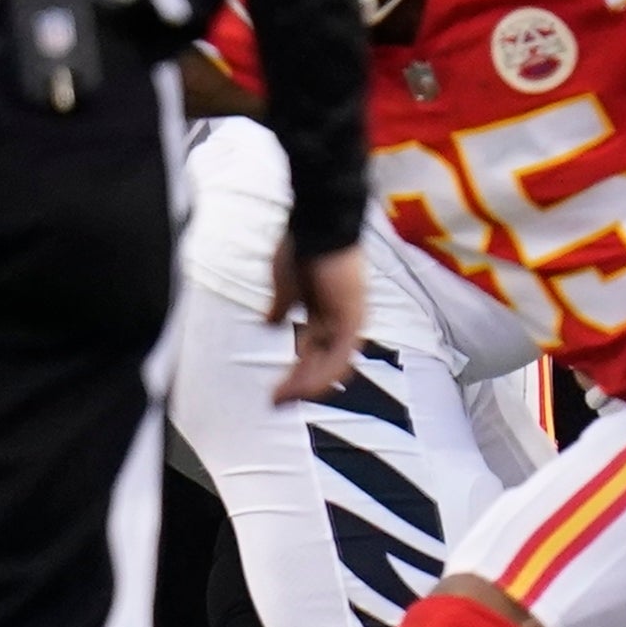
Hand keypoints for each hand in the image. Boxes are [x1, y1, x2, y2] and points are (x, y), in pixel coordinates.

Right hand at [265, 237, 370, 405]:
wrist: (316, 224)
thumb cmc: (301, 247)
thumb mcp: (285, 283)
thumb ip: (281, 305)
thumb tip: (271, 323)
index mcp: (327, 315)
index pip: (314, 354)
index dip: (295, 374)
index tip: (274, 389)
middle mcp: (342, 322)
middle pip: (322, 364)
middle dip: (297, 385)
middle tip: (274, 402)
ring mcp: (350, 321)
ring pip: (331, 366)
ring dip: (306, 385)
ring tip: (282, 398)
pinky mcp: (353, 319)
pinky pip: (339, 357)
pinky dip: (321, 374)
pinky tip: (301, 386)